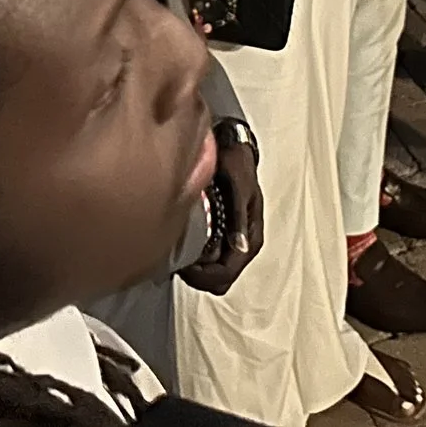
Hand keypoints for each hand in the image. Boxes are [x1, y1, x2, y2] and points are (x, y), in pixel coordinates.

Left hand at [179, 128, 261, 294]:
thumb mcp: (238, 185)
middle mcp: (241, 245)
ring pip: (210, 274)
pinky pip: (206, 260)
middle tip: (174, 258)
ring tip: (175, 248)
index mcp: (250, 239)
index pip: (224, 276)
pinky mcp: (219, 234)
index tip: (182, 264)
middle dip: (195, 275)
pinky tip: (179, 240)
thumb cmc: (235, 162)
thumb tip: (240, 246)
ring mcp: (230, 242)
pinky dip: (192, 257)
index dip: (201, 276)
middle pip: (217, 281)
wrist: (231, 145)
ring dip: (193, 268)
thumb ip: (239, 215)